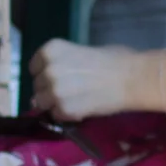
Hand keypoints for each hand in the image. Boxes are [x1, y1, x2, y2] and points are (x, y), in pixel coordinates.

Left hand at [29, 39, 143, 119]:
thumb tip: (51, 79)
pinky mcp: (64, 109)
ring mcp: (54, 91)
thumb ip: (62, 63)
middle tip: (68, 92)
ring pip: (42, 104)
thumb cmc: (114, 59)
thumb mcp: (80, 51)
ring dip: (54, 104)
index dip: (44, 74)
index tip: (55, 78)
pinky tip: (81, 109)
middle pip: (37, 86)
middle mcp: (48, 69)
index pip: (34, 67)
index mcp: (51, 50)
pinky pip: (56, 115)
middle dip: (48, 90)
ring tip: (74, 102)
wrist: (132, 77)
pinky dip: (66, 115)